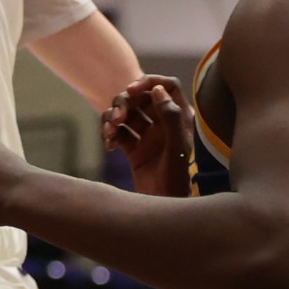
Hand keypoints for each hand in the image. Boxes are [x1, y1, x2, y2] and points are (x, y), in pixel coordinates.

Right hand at [101, 76, 194, 197]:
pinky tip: (109, 146)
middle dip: (125, 103)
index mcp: (179, 119)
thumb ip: (171, 118)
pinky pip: (118, 132)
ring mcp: (147, 136)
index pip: (167, 87)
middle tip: (117, 117)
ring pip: (126, 113)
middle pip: (141, 98)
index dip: (150, 82)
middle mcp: (163, 124)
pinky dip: (110, 134)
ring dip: (113, 117)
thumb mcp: (176, 148)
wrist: (162, 206)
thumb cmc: (175, 179)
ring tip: (110, 132)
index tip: (132, 89)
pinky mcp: (134, 149)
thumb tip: (158, 90)